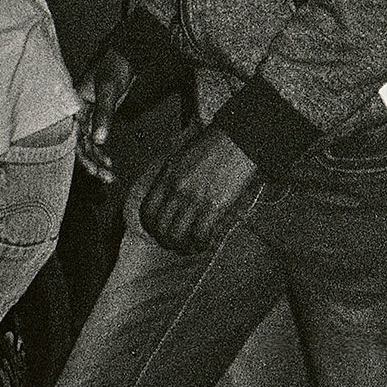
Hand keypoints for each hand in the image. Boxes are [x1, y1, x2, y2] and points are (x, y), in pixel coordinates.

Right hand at [75, 41, 133, 185]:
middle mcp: (78, 112)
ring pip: (88, 144)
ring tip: (109, 177)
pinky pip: (95, 139)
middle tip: (105, 177)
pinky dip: (101, 151)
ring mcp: (88, 116)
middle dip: (91, 162)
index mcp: (74, 104)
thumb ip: (104, 114)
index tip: (93, 169)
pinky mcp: (98, 117)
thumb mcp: (109, 90)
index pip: (73, 135)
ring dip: (97, 160)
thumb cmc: (115, 66)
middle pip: (80, 143)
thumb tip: (99, 140)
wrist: (128, 55)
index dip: (82, 154)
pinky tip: (109, 163)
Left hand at [137, 124, 264, 255]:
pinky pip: (199, 235)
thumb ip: (171, 179)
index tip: (160, 231)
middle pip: (160, 229)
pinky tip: (206, 241)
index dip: (152, 228)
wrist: (238, 138)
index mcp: (166, 177)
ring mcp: (193, 199)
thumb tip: (168, 200)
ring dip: (184, 247)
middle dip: (167, 242)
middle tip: (178, 244)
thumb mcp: (182, 157)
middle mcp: (175, 190)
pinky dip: (201, 244)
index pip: (147, 212)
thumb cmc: (213, 145)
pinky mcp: (212, 206)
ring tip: (192, 246)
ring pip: (176, 237)